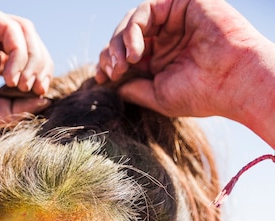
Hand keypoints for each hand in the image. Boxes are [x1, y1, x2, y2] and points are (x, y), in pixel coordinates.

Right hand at [0, 0, 52, 132]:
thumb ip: (15, 108)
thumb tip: (46, 100)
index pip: (32, 59)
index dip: (42, 75)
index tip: (41, 95)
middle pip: (34, 44)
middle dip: (41, 67)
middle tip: (35, 89)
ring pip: (26, 33)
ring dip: (32, 59)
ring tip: (21, 84)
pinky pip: (10, 28)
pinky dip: (18, 53)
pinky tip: (9, 74)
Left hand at [96, 0, 274, 126]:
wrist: (232, 80)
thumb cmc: (201, 94)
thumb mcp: (158, 96)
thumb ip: (134, 89)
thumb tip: (112, 87)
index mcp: (161, 59)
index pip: (126, 55)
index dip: (109, 63)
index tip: (101, 79)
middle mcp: (166, 38)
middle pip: (125, 37)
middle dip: (111, 53)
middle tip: (111, 71)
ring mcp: (173, 19)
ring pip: (132, 22)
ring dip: (120, 42)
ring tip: (124, 63)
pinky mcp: (181, 3)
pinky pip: (146, 10)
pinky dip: (134, 30)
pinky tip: (136, 52)